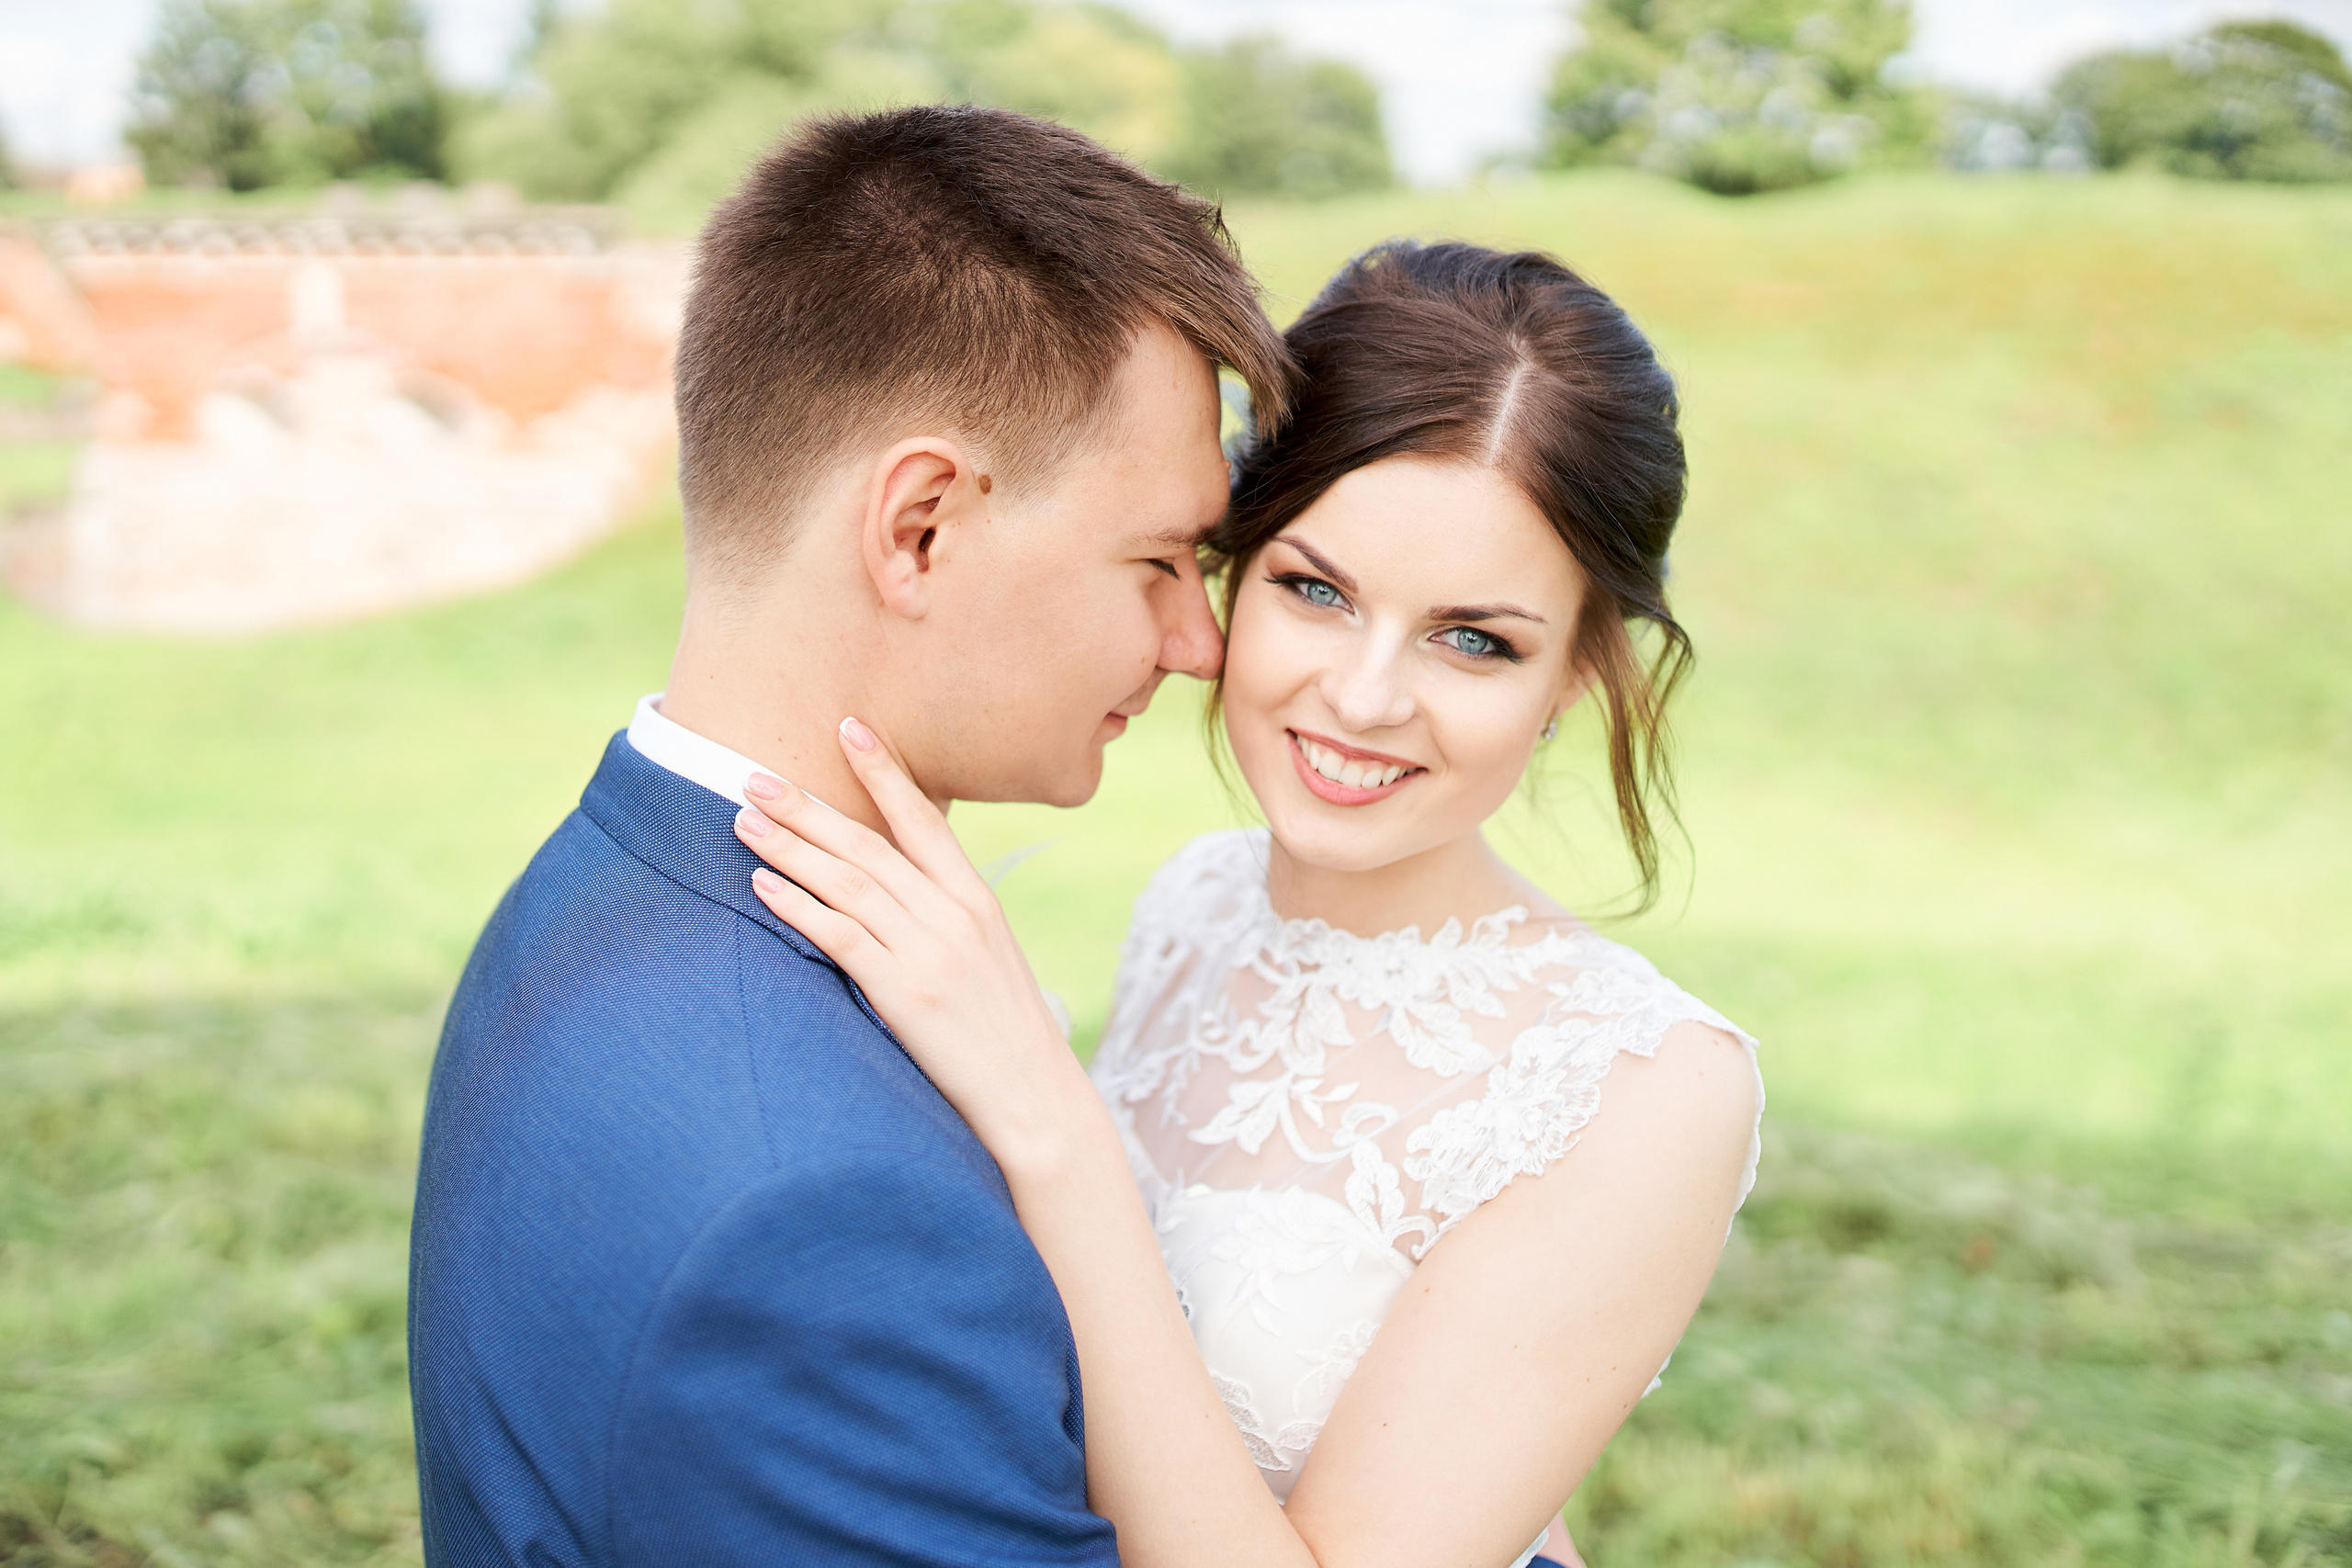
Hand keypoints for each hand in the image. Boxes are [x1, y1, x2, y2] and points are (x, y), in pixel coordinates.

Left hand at [731, 717, 1090, 1164]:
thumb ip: (944, 919)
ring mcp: (930, 952)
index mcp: (977, 901)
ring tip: (744, 820)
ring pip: (847, 883)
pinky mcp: (905, 994)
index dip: (884, 773)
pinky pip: (840, 937)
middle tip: (757, 776)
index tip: (850, 728)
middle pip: (869, 846)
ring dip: (791, 848)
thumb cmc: (1006, 1035)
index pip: (924, 821)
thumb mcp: (989, 959)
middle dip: (809, 808)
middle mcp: (954, 915)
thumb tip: (892, 892)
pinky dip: (799, 906)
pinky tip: (763, 885)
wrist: (1035, 1099)